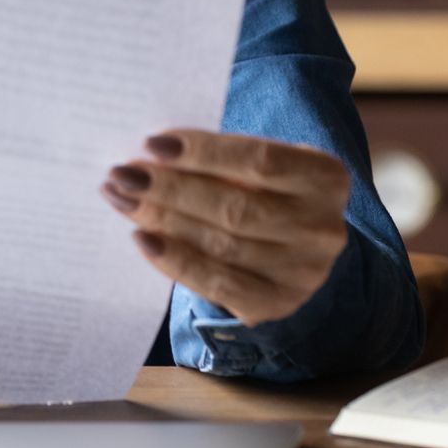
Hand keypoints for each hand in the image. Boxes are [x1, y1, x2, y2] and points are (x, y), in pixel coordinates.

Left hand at [101, 130, 348, 326]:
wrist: (295, 247)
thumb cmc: (265, 191)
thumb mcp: (261, 166)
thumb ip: (220, 158)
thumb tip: (152, 154)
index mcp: (326, 177)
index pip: (259, 160)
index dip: (203, 152)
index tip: (151, 144)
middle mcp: (323, 228)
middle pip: (235, 207)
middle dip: (170, 189)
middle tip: (122, 174)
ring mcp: (305, 273)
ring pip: (221, 246)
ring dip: (162, 221)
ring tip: (122, 200)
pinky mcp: (277, 304)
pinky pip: (217, 284)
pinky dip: (175, 261)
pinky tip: (143, 239)